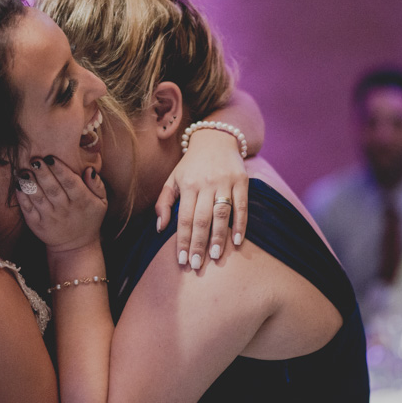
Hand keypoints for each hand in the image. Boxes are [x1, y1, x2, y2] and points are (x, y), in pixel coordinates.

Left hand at [15, 156, 106, 252]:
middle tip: (35, 160)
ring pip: (39, 198)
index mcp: (82, 201)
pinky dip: (22, 197)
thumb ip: (97, 185)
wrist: (75, 246)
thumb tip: (89, 170)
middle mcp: (65, 209)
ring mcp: (50, 218)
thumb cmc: (89, 218)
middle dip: (43, 173)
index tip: (51, 158)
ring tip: (24, 171)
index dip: (60, 170)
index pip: (71, 183)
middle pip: (53, 189)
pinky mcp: (37, 225)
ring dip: (30, 184)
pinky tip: (18, 185)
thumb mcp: (101, 202)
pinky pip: (28, 209)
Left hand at [155, 128, 248, 269]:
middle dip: (198, 244)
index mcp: (187, 185)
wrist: (216, 138)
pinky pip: (242, 205)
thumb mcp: (173, 179)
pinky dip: (241, 224)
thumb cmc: (191, 164)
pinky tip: (238, 241)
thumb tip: (160, 228)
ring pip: (221, 213)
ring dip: (219, 237)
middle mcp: (206, 183)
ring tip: (216, 256)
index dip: (182, 240)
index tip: (181, 260)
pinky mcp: (242, 180)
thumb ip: (164, 202)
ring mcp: (225, 181)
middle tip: (196, 264)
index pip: (183, 218)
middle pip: (201, 219)